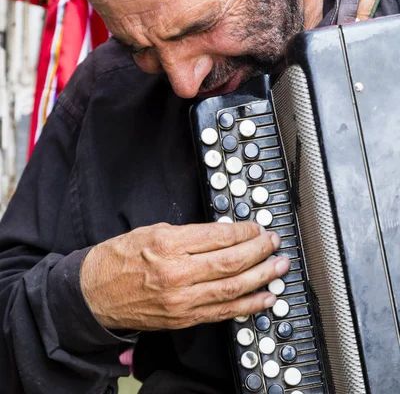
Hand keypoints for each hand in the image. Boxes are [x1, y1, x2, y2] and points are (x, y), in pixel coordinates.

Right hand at [80, 221, 289, 330]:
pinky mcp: (184, 318)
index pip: (219, 237)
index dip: (245, 231)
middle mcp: (177, 274)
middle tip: (275, 243)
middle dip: (260, 251)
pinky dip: (248, 305)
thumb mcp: (153, 231)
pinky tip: (265, 297)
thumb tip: (225, 234)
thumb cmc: (121, 258)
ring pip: (233, 289)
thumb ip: (190, 233)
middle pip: (231, 262)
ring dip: (262, 277)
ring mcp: (182, 300)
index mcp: (168, 245)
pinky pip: (223, 312)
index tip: (258, 227)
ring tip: (279, 268)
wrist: (96, 293)